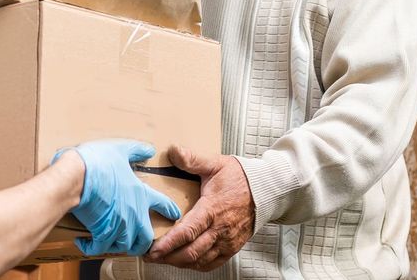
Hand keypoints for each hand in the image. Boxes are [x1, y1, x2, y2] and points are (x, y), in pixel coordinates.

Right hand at [54, 139, 181, 255]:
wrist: (77, 177)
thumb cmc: (98, 163)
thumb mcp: (120, 150)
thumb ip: (135, 150)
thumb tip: (148, 149)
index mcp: (141, 194)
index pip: (163, 204)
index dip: (170, 210)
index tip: (174, 215)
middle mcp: (134, 214)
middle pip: (146, 237)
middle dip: (144, 242)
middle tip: (139, 242)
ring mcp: (119, 226)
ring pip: (126, 246)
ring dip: (120, 246)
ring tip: (113, 243)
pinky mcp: (101, 233)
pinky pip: (99, 248)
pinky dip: (92, 247)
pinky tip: (85, 243)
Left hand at [143, 146, 254, 270]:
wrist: (266, 190)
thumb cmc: (241, 178)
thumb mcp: (215, 164)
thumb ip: (193, 160)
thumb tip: (173, 151)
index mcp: (213, 209)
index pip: (187, 231)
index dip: (169, 243)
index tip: (153, 249)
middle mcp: (220, 229)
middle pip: (191, 252)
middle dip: (168, 257)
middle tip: (150, 256)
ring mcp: (227, 241)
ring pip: (200, 260)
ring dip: (179, 262)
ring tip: (163, 259)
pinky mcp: (232, 247)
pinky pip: (212, 263)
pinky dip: (196, 265)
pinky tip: (184, 261)